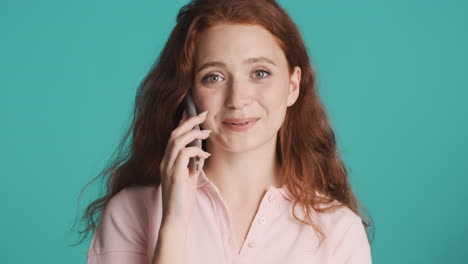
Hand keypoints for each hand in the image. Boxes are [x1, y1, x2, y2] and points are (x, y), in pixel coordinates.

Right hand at [159, 110, 210, 228]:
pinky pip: (184, 154)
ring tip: (207, 132)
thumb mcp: (189, 177)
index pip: (173, 136)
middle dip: (189, 121)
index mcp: (167, 161)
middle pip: (174, 133)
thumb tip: (201, 152)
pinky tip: (205, 155)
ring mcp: (168, 167)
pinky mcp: (174, 174)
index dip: (183, 122)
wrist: (175, 217)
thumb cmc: (182, 199)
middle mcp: (165, 161)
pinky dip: (196, 151)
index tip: (194, 113)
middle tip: (203, 115)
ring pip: (177, 140)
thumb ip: (192, 164)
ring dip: (193, 133)